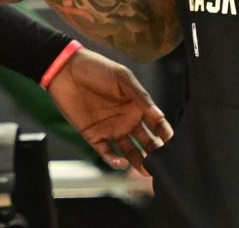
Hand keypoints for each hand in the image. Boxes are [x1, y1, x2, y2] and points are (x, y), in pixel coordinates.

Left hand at [46, 49, 173, 175]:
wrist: (66, 71)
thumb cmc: (97, 68)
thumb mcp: (122, 77)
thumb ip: (141, 96)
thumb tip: (159, 115)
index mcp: (136, 105)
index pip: (156, 123)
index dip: (165, 133)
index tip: (171, 142)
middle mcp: (126, 119)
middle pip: (146, 141)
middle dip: (155, 153)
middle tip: (162, 163)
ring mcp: (111, 129)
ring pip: (130, 151)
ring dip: (138, 161)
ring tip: (146, 170)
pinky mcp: (94, 136)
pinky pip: (107, 153)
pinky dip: (115, 161)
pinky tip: (122, 162)